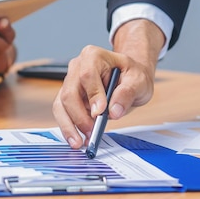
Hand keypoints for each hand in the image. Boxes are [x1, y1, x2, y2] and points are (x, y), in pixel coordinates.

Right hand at [52, 19, 163, 148]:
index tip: (100, 113)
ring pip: (61, 104)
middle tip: (91, 133)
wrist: (128, 77)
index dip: (92, 95)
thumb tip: (113, 111)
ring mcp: (70, 82)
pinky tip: (77, 138)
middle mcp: (77, 67)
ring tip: (79, 142)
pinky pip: (62, 112)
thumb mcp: (138, 81)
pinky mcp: (69, 96)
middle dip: (78, 116)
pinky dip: (68, 126)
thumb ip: (127, 93)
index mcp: (93, 56)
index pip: (87, 75)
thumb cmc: (132, 75)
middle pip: (69, 92)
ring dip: (69, 125)